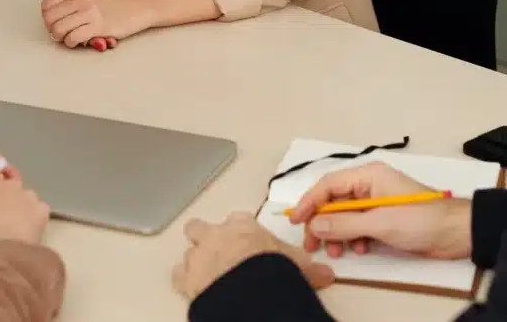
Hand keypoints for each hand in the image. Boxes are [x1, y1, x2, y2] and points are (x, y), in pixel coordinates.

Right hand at [0, 173, 50, 248]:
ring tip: (14, 224)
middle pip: (9, 185)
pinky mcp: (42, 210)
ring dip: (21, 206)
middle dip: (5, 196)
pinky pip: (39, 210)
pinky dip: (34, 217)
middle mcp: (10, 184)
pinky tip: (27, 229)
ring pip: (25, 197)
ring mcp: (28, 196)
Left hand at [41, 0, 145, 48]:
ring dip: (61, 37)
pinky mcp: (99, 26)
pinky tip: (78, 40)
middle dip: (51, 29)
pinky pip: (73, 38)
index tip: (57, 21)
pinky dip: (72, 42)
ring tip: (68, 36)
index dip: (48, 17)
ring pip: (59, 29)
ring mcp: (90, 11)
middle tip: (60, 31)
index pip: (46, 5)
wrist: (136, 8)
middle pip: (50, 18)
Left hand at [172, 212, 334, 301]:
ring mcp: (198, 255)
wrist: (248, 286)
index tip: (248, 240)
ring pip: (189, 251)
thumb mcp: (297, 264)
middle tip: (218, 251)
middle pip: (200, 227)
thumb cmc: (273, 267)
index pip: (239, 220)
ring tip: (208, 274)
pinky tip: (193, 287)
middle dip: (205, 237)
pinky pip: (179, 275)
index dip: (241, 230)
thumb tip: (327, 273)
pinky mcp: (186, 278)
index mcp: (242, 226)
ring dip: (196, 261)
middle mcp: (216, 235)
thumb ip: (308, 266)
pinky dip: (185, 281)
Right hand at [290, 163, 472, 259]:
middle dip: (322, 222)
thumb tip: (314, 225)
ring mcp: (376, 204)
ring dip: (337, 234)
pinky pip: (358, 227)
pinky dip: (353, 238)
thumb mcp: (380, 222)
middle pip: (334, 201)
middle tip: (311, 244)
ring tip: (337, 252)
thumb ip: (345, 223)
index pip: (329, 185)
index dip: (310, 202)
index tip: (297, 221)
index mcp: (368, 176)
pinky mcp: (384, 220)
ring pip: (344, 216)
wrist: (456, 233)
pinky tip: (357, 249)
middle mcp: (369, 186)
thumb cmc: (421, 219)